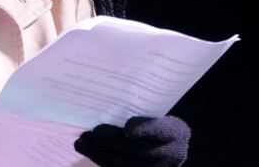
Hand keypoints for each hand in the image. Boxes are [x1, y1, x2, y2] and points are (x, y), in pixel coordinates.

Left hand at [74, 115, 190, 166]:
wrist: (166, 143)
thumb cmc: (156, 118)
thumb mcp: (157, 108)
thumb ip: (142, 107)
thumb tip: (118, 99)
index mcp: (175, 132)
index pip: (160, 130)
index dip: (144, 130)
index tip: (128, 128)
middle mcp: (170, 154)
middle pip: (138, 151)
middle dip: (113, 143)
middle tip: (94, 134)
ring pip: (125, 163)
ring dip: (101, 152)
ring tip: (83, 141)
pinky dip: (100, 158)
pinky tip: (86, 148)